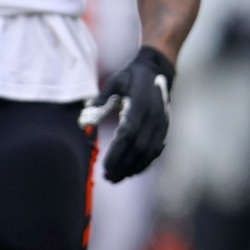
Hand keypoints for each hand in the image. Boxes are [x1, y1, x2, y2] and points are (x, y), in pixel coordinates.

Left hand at [81, 46, 174, 182]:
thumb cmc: (131, 77)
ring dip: (133, 168)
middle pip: (139, 148)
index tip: (105, 166)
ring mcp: (162, 123)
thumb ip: (101, 101)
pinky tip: (132, 171)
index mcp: (141, 105)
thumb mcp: (114, 82)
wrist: (157, 71)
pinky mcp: (165, 128)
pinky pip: (156, 150)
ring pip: (149, 152)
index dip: (118, 152)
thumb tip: (84, 122)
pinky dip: (145, 163)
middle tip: (108, 177)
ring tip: (117, 178)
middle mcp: (154, 117)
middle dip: (123, 165)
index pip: (129, 134)